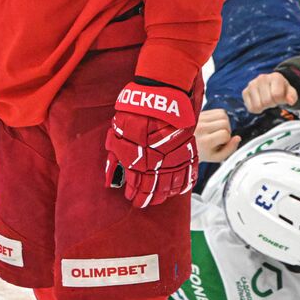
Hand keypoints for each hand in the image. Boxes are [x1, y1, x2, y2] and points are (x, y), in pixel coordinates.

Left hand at [105, 82, 197, 207]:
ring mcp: (175, 159)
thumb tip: (111, 177)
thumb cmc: (136, 114)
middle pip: (156, 190)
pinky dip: (184, 183)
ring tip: (160, 197)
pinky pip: (189, 173)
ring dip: (166, 193)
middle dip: (150, 198)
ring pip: (173, 185)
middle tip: (145, 201)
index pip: (138, 188)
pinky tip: (180, 188)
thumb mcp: (118, 135)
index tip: (131, 197)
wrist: (161, 97)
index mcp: (139, 163)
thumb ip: (115, 157)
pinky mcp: (187, 151)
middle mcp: (158, 165)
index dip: (134, 195)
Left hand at [196, 108, 240, 162]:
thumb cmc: (199, 153)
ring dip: (223, 123)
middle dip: (226, 130)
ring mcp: (198, 119)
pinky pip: (216, 111)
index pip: (225, 134)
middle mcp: (200, 128)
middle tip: (219, 138)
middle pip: (225, 122)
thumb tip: (238, 138)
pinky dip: (218, 117)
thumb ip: (230, 150)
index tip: (220, 144)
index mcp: (204, 141)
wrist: (182, 146)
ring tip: (216, 131)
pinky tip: (213, 126)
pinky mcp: (198, 113)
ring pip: (222, 114)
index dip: (226, 140)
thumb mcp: (215, 157)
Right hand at [242, 72, 296, 114]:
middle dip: (272, 104)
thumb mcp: (290, 92)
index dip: (280, 101)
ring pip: (258, 106)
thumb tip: (290, 101)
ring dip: (264, 107)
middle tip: (273, 100)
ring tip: (266, 101)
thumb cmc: (281, 89)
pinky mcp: (245, 92)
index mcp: (275, 77)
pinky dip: (256, 109)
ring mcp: (252, 84)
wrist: (271, 85)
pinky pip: (250, 108)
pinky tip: (260, 102)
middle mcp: (262, 78)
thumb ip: (292, 96)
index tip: (280, 99)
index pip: (277, 95)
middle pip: (267, 101)